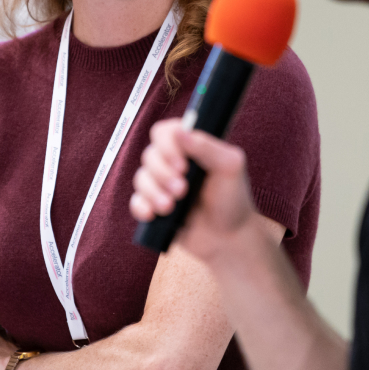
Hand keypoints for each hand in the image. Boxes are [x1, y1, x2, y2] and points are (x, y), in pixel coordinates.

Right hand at [131, 119, 256, 262]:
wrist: (228, 238)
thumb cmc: (233, 198)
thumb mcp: (230, 167)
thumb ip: (207, 147)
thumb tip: (180, 131)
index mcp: (190, 145)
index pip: (164, 132)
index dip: (167, 146)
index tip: (182, 165)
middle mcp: (173, 161)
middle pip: (150, 155)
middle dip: (163, 174)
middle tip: (183, 190)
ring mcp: (162, 184)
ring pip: (141, 178)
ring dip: (154, 192)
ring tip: (171, 207)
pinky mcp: (154, 205)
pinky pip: (136, 201)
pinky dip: (141, 207)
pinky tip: (154, 214)